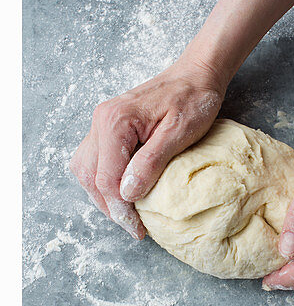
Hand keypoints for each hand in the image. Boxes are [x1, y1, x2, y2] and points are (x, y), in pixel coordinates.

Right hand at [69, 61, 226, 239]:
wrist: (196, 76)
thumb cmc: (193, 101)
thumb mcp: (178, 134)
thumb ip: (151, 162)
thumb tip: (128, 193)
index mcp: (115, 122)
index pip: (106, 178)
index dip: (120, 209)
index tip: (138, 229)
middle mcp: (101, 121)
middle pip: (89, 176)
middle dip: (109, 207)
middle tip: (133, 228)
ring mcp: (101, 122)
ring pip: (86, 169)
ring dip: (102, 196)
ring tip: (127, 215)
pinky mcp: (109, 126)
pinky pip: (94, 159)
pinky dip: (103, 180)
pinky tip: (123, 192)